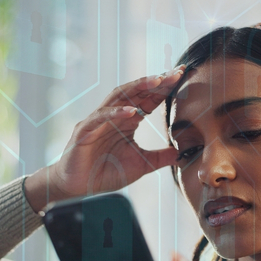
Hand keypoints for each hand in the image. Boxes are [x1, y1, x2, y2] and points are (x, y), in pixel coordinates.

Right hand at [25, 67, 183, 211]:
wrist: (79, 187)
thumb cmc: (106, 173)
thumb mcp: (141, 165)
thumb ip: (160, 158)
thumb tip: (180, 153)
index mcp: (128, 122)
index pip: (149, 100)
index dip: (164, 89)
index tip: (182, 77)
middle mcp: (114, 116)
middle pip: (137, 92)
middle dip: (156, 81)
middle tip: (176, 72)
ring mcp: (99, 121)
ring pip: (118, 97)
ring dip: (138, 87)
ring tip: (157, 80)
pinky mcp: (85, 132)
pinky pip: (101, 117)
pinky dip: (116, 113)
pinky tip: (132, 111)